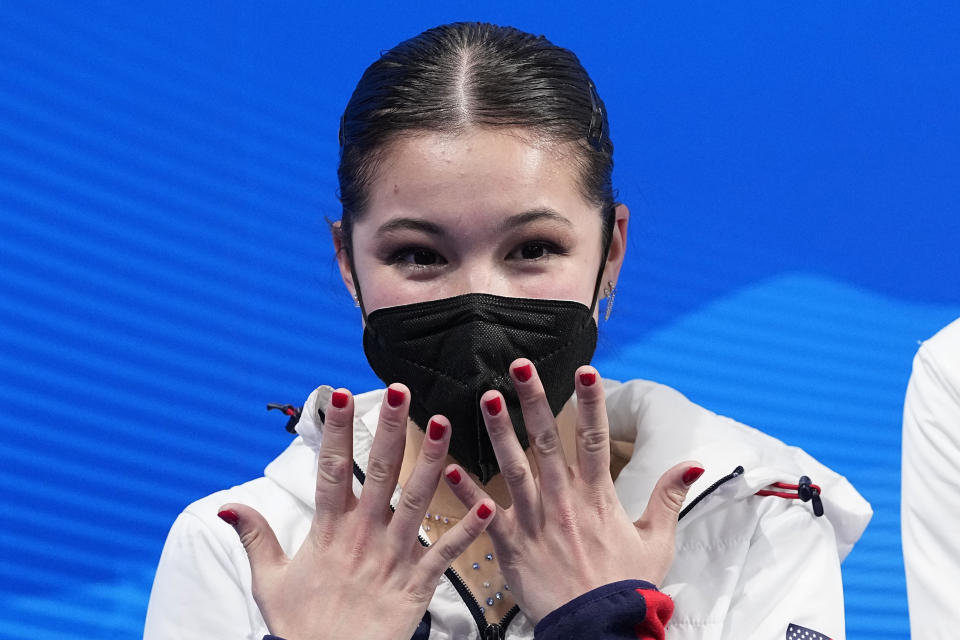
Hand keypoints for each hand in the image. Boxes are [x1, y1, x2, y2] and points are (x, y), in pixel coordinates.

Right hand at [218, 384, 494, 639]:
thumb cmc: (301, 629)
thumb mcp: (268, 582)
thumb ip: (255, 537)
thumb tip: (226, 505)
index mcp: (328, 532)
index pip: (329, 469)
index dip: (335, 430)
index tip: (339, 394)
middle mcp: (362, 537)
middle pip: (377, 472)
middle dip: (388, 428)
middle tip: (400, 391)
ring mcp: (392, 558)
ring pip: (417, 500)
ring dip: (432, 461)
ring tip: (444, 425)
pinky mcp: (416, 585)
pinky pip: (445, 553)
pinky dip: (467, 530)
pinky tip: (486, 504)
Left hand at [444, 360, 701, 622]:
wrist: (599, 629)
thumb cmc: (627, 587)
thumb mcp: (658, 540)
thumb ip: (669, 496)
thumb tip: (692, 464)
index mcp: (597, 497)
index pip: (594, 438)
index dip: (590, 402)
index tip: (585, 370)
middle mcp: (564, 501)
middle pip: (547, 441)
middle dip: (534, 400)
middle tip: (520, 366)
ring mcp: (535, 521)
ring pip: (514, 467)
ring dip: (499, 432)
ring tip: (487, 398)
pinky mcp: (511, 545)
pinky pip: (484, 516)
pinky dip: (466, 493)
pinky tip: (450, 468)